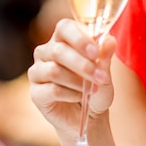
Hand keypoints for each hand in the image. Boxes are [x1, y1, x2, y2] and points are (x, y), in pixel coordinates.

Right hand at [27, 19, 115, 140]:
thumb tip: (110, 40)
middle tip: (101, 77)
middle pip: (58, 50)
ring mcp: (37, 72)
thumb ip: (105, 57)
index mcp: (63, 39)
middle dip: (83, 65)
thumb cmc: (97, 89)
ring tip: (92, 90)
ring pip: (54, 71)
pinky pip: (52, 90)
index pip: (64, 27)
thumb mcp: (105, 74)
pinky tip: (79, 97)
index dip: (78, 38)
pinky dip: (71, 94)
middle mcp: (46, 52)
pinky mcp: (35, 92)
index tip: (95, 52)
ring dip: (78, 82)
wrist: (90, 118)